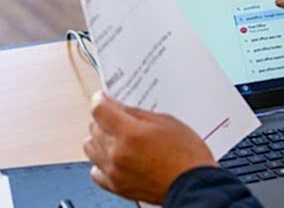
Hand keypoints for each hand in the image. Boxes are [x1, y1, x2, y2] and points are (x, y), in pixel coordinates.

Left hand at [84, 92, 215, 204]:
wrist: (193, 184)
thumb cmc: (187, 155)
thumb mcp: (168, 122)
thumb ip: (139, 114)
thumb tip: (120, 108)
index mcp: (130, 134)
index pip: (99, 110)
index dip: (100, 99)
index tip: (101, 98)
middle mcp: (117, 153)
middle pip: (94, 128)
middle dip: (104, 119)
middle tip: (118, 117)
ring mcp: (114, 172)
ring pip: (91, 148)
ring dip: (100, 139)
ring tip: (116, 137)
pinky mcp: (115, 186)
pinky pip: (95, 170)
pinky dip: (101, 161)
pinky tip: (114, 157)